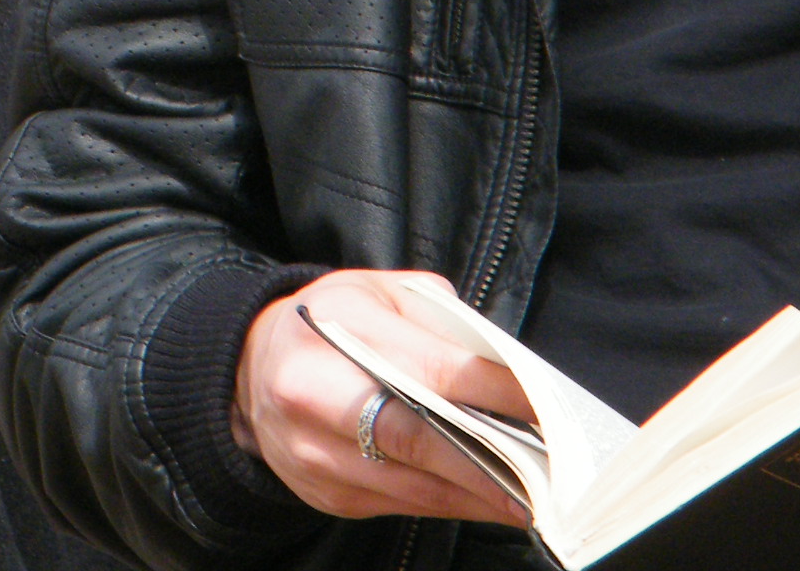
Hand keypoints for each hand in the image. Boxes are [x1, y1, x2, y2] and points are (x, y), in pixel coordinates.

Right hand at [234, 269, 535, 526]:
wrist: (248, 367)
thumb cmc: (329, 322)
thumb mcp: (379, 293)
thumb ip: (441, 322)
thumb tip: (509, 368)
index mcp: (335, 330)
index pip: (433, 369)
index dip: (498, 392)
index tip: (550, 406)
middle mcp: (314, 395)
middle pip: (419, 438)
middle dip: (494, 459)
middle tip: (552, 471)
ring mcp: (315, 452)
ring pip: (415, 483)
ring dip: (482, 493)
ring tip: (536, 492)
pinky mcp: (323, 492)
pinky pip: (402, 505)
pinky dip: (451, 503)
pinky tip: (487, 497)